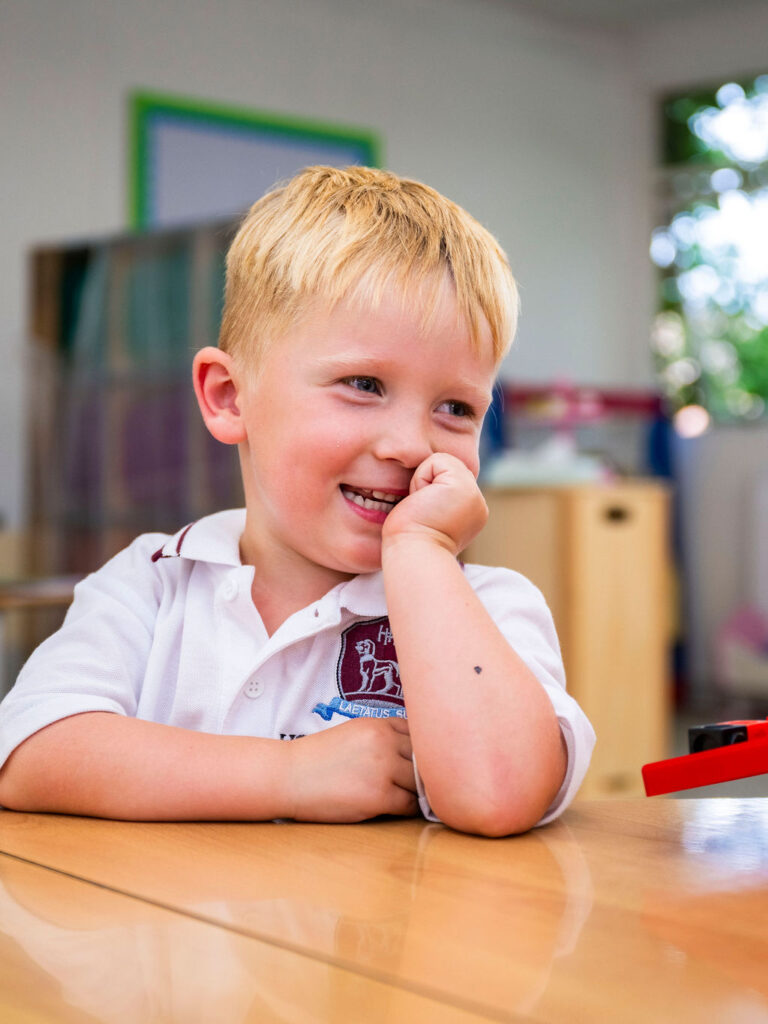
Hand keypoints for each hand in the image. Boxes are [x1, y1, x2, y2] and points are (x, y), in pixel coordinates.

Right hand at [284, 718, 417, 822]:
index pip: (419, 733)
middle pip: (424, 758)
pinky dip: (408, 809)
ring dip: (417, 792)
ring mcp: (384, 769)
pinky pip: (410, 805)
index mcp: (379, 724)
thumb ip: (383, 737)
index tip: (419, 762)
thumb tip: (415, 752)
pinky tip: (397, 808)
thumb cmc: (319, 758)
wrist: (289, 776)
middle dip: (423, 772)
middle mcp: (385, 742)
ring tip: (409, 797)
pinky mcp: (379, 796)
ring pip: (420, 783)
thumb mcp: (354, 733)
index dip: (420, 750)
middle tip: (420, 783)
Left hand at [382, 452, 487, 555]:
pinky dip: (422, 477)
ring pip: (443, 464)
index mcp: (470, 514)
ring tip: (423, 508)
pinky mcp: (463, 486)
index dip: (429, 491)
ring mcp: (475, 495)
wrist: (413, 555)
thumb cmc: (409, 542)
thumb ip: (437, 499)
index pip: (446, 482)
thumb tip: (428, 485)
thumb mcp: (428, 517)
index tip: (424, 517)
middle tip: (423, 513)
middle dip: (428, 484)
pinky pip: (437, 460)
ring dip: (424, 481)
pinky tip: (422, 500)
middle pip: (446, 469)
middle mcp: (477, 504)